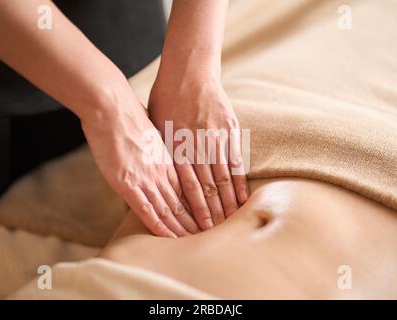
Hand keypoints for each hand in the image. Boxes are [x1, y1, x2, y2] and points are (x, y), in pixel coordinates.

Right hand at [81, 88, 198, 237]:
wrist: (112, 109)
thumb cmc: (129, 116)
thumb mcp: (151, 133)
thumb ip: (157, 149)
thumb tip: (158, 154)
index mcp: (168, 159)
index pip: (187, 188)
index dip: (198, 203)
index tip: (206, 214)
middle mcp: (161, 171)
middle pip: (183, 201)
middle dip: (196, 219)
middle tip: (207, 233)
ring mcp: (146, 179)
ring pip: (170, 209)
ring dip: (182, 227)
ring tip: (193, 239)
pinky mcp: (128, 184)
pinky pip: (147, 211)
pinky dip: (159, 226)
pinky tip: (168, 237)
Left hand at [148, 72, 248, 228]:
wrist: (188, 71)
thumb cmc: (166, 98)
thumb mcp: (155, 125)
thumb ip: (161, 151)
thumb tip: (159, 174)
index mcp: (176, 147)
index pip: (188, 186)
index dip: (195, 208)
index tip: (199, 227)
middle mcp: (196, 146)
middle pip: (207, 186)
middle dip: (212, 211)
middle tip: (217, 231)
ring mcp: (215, 138)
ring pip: (222, 177)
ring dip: (226, 201)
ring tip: (231, 220)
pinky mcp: (229, 130)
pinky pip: (235, 160)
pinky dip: (238, 181)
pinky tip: (241, 197)